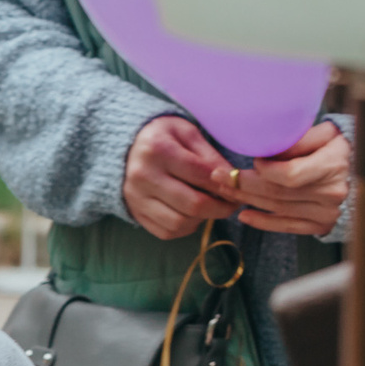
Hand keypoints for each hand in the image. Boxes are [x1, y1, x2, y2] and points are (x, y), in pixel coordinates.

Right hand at [122, 115, 239, 240]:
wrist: (126, 148)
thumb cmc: (163, 137)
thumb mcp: (187, 133)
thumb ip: (210, 155)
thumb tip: (232, 180)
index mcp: (157, 150)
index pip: (202, 175)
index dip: (227, 185)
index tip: (238, 187)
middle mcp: (142, 176)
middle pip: (193, 204)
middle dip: (221, 207)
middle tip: (231, 203)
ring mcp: (135, 197)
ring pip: (180, 222)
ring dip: (202, 219)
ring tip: (209, 206)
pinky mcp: (134, 212)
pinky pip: (167, 231)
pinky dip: (186, 227)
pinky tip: (191, 214)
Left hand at [235, 121, 350, 235]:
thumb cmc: (340, 147)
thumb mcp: (325, 134)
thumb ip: (298, 140)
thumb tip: (267, 150)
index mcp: (333, 165)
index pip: (290, 175)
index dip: (265, 170)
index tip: (254, 160)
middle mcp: (332, 193)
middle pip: (277, 193)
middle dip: (243, 184)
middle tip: (219, 176)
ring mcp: (327, 212)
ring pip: (278, 208)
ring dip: (247, 200)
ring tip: (225, 190)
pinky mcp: (322, 225)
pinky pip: (287, 226)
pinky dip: (263, 222)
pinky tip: (244, 215)